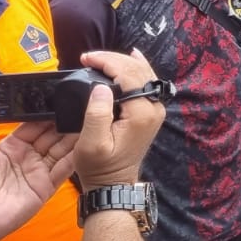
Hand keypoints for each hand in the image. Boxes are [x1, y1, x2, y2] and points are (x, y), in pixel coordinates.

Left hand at [0, 96, 78, 240]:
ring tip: (90, 120)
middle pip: (52, 135)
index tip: (60, 98)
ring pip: (62, 149)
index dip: (47, 113)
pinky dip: (76, 157)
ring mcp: (40, 171)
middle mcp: (29, 156)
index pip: (35, 124)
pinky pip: (65, 168)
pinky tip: (87, 143)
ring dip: (75, 136)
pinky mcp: (47, 186)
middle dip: (65, 122)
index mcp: (12, 145)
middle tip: (82, 105)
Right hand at [74, 51, 165, 190]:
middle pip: (137, 70)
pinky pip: (145, 82)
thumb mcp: (91, 144)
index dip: (107, 61)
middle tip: (88, 57)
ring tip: (100, 58)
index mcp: (142, 113)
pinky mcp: (150, 111)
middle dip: (113, 59)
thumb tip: (101, 86)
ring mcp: (155, 109)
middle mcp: (154, 108)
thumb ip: (97, 114)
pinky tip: (130, 58)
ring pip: (143, 74)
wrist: (113, 183)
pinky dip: (134, 69)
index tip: (85, 58)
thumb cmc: (100, 166)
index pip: (128, 74)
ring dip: (122, 62)